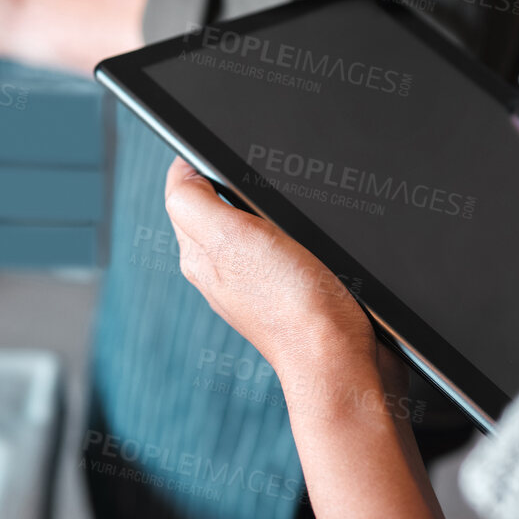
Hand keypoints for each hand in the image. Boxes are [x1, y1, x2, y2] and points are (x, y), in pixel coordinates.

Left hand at [163, 158, 383, 411]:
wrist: (338, 360)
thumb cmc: (290, 305)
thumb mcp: (231, 239)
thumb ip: (194, 202)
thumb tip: (180, 171)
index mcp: (199, 254)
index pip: (184, 190)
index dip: (203, 163)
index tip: (233, 158)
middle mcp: (220, 269)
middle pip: (216, 205)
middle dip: (236, 182)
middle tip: (266, 181)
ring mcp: (253, 282)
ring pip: (250, 226)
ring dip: (268, 209)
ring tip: (290, 212)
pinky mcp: (287, 292)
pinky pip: (281, 249)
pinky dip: (294, 235)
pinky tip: (309, 241)